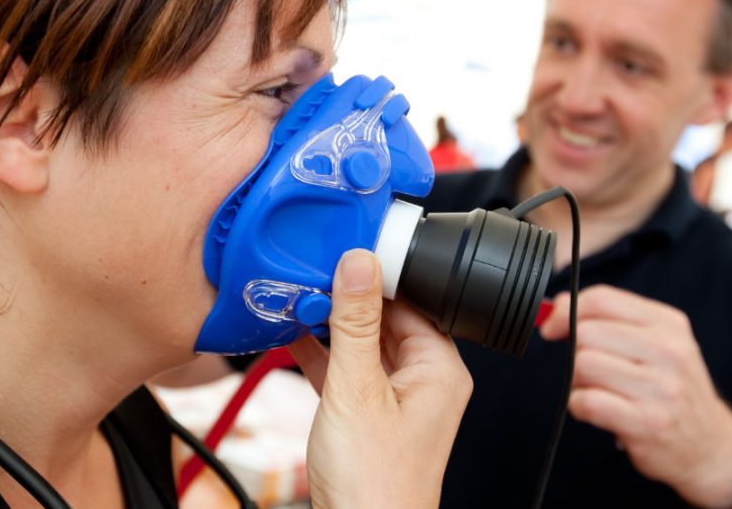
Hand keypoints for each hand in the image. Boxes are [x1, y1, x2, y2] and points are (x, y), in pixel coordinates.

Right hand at [289, 249, 471, 508]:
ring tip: (296, 297)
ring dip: (331, 324)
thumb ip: (354, 324)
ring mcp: (395, 399)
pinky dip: (321, 354)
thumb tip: (360, 263)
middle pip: (386, 319)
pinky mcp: (368, 416)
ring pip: (362, 344)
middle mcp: (423, 380)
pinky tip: (293, 335)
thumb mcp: (356, 390)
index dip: (378, 274)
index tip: (343, 248)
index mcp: (438, 370)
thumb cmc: (374, 484)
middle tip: (311, 270)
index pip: (411, 301)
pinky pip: (346, 371)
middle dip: (348, 297)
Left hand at [539, 285, 731, 507]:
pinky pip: (587, 401)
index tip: (553, 325)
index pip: (603, 299)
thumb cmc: (674, 390)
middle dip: (574, 350)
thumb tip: (558, 306)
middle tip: (587, 369)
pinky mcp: (646, 422)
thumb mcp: (659, 344)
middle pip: (587, 332)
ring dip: (576, 380)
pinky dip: (579, 405)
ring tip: (598, 390)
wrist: (712, 447)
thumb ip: (611, 320)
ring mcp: (660, 388)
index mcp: (668, 324)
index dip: (566, 309)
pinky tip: (596, 409)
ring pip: (583, 365)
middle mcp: (668, 351)